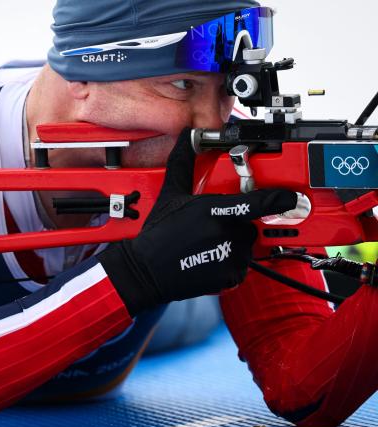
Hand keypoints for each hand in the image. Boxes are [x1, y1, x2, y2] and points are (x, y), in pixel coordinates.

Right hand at [97, 128, 297, 315]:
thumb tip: (188, 137)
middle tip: (210, 228)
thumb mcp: (170, 194)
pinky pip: (241, 266)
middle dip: (236, 224)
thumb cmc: (158, 234)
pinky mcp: (229, 276)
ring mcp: (230, 256)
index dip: (279, 199)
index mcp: (215, 209)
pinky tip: (208, 260)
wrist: (146, 271)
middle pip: (249, 224)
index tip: (292, 197)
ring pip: (246, 246)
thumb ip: (184, 163)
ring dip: (233, 245)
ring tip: (206, 245)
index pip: (257, 203)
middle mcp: (226, 232)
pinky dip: (229, 264)